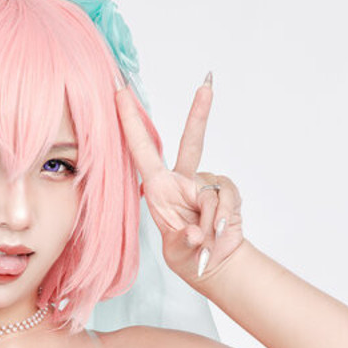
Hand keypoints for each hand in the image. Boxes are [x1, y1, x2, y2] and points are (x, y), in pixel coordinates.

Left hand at [115, 79, 243, 284]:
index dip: (131, 122)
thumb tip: (196, 233)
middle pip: (192, 143)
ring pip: (210, 194)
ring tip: (205, 239)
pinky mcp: (226, 192)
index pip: (142, 150)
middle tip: (208, 83)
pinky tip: (218, 233)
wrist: (215, 264)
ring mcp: (205, 185)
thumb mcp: (177, 251)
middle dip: (200, 114)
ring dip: (209, 221)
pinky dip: (222, 219)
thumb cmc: (187, 254)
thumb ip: (184, 241)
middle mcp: (182, 181)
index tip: (121, 93)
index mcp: (158, 189)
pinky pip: (226, 200)